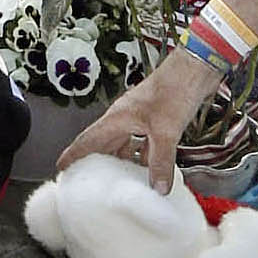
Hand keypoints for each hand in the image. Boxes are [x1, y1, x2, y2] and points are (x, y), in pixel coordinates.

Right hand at [60, 55, 201, 193]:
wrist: (196, 69)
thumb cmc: (175, 90)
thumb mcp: (165, 132)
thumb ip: (161, 162)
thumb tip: (158, 188)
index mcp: (117, 118)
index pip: (88, 140)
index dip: (73, 155)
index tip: (61, 168)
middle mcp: (125, 118)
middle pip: (105, 145)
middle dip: (97, 163)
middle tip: (90, 182)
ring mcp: (141, 117)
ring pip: (125, 144)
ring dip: (123, 161)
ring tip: (120, 182)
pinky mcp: (158, 118)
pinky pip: (144, 142)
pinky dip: (145, 156)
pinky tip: (151, 169)